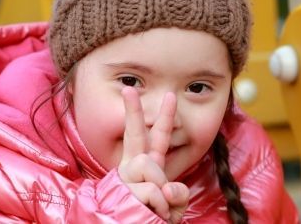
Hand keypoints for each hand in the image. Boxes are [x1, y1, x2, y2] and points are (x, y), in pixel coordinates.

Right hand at [117, 87, 188, 222]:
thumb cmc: (151, 221)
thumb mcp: (172, 207)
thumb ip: (176, 194)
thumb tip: (168, 188)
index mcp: (146, 169)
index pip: (152, 140)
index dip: (155, 117)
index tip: (151, 93)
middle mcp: (133, 170)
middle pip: (137, 136)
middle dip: (139, 112)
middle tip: (141, 90)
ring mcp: (126, 180)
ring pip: (149, 167)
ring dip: (161, 192)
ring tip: (157, 209)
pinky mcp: (123, 192)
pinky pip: (152, 191)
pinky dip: (159, 207)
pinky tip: (152, 215)